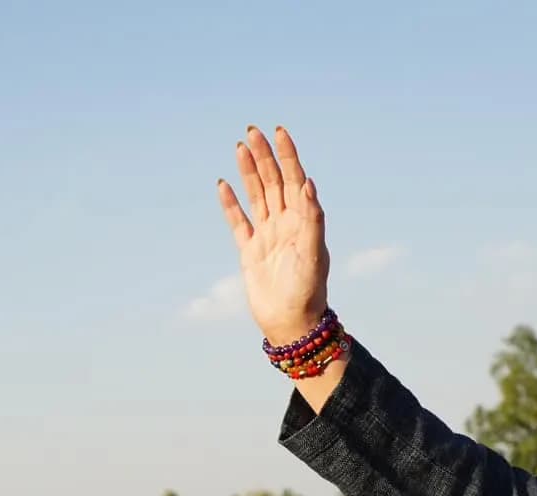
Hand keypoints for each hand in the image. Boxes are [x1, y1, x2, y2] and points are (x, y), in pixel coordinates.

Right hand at [219, 127, 329, 348]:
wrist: (292, 323)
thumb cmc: (308, 291)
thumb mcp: (313, 253)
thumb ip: (312, 218)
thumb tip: (308, 183)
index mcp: (304, 221)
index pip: (295, 179)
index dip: (288, 155)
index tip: (278, 132)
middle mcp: (286, 223)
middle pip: (274, 181)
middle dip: (264, 156)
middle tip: (252, 131)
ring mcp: (267, 236)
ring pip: (256, 196)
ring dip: (248, 172)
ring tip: (240, 147)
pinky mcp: (250, 252)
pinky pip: (238, 222)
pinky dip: (230, 203)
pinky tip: (223, 184)